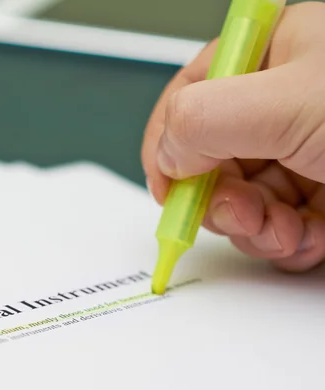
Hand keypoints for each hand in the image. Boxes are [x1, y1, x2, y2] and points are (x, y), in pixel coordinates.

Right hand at [142, 2, 324, 271]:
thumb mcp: (290, 101)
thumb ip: (206, 119)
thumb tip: (166, 153)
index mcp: (272, 59)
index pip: (191, 99)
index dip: (169, 146)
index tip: (168, 190)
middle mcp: (282, 108)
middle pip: (211, 162)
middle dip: (218, 200)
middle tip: (234, 213)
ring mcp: (301, 157)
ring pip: (241, 203)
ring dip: (252, 228)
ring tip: (280, 229)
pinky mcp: (321, 200)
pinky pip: (277, 229)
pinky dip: (283, 244)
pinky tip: (303, 239)